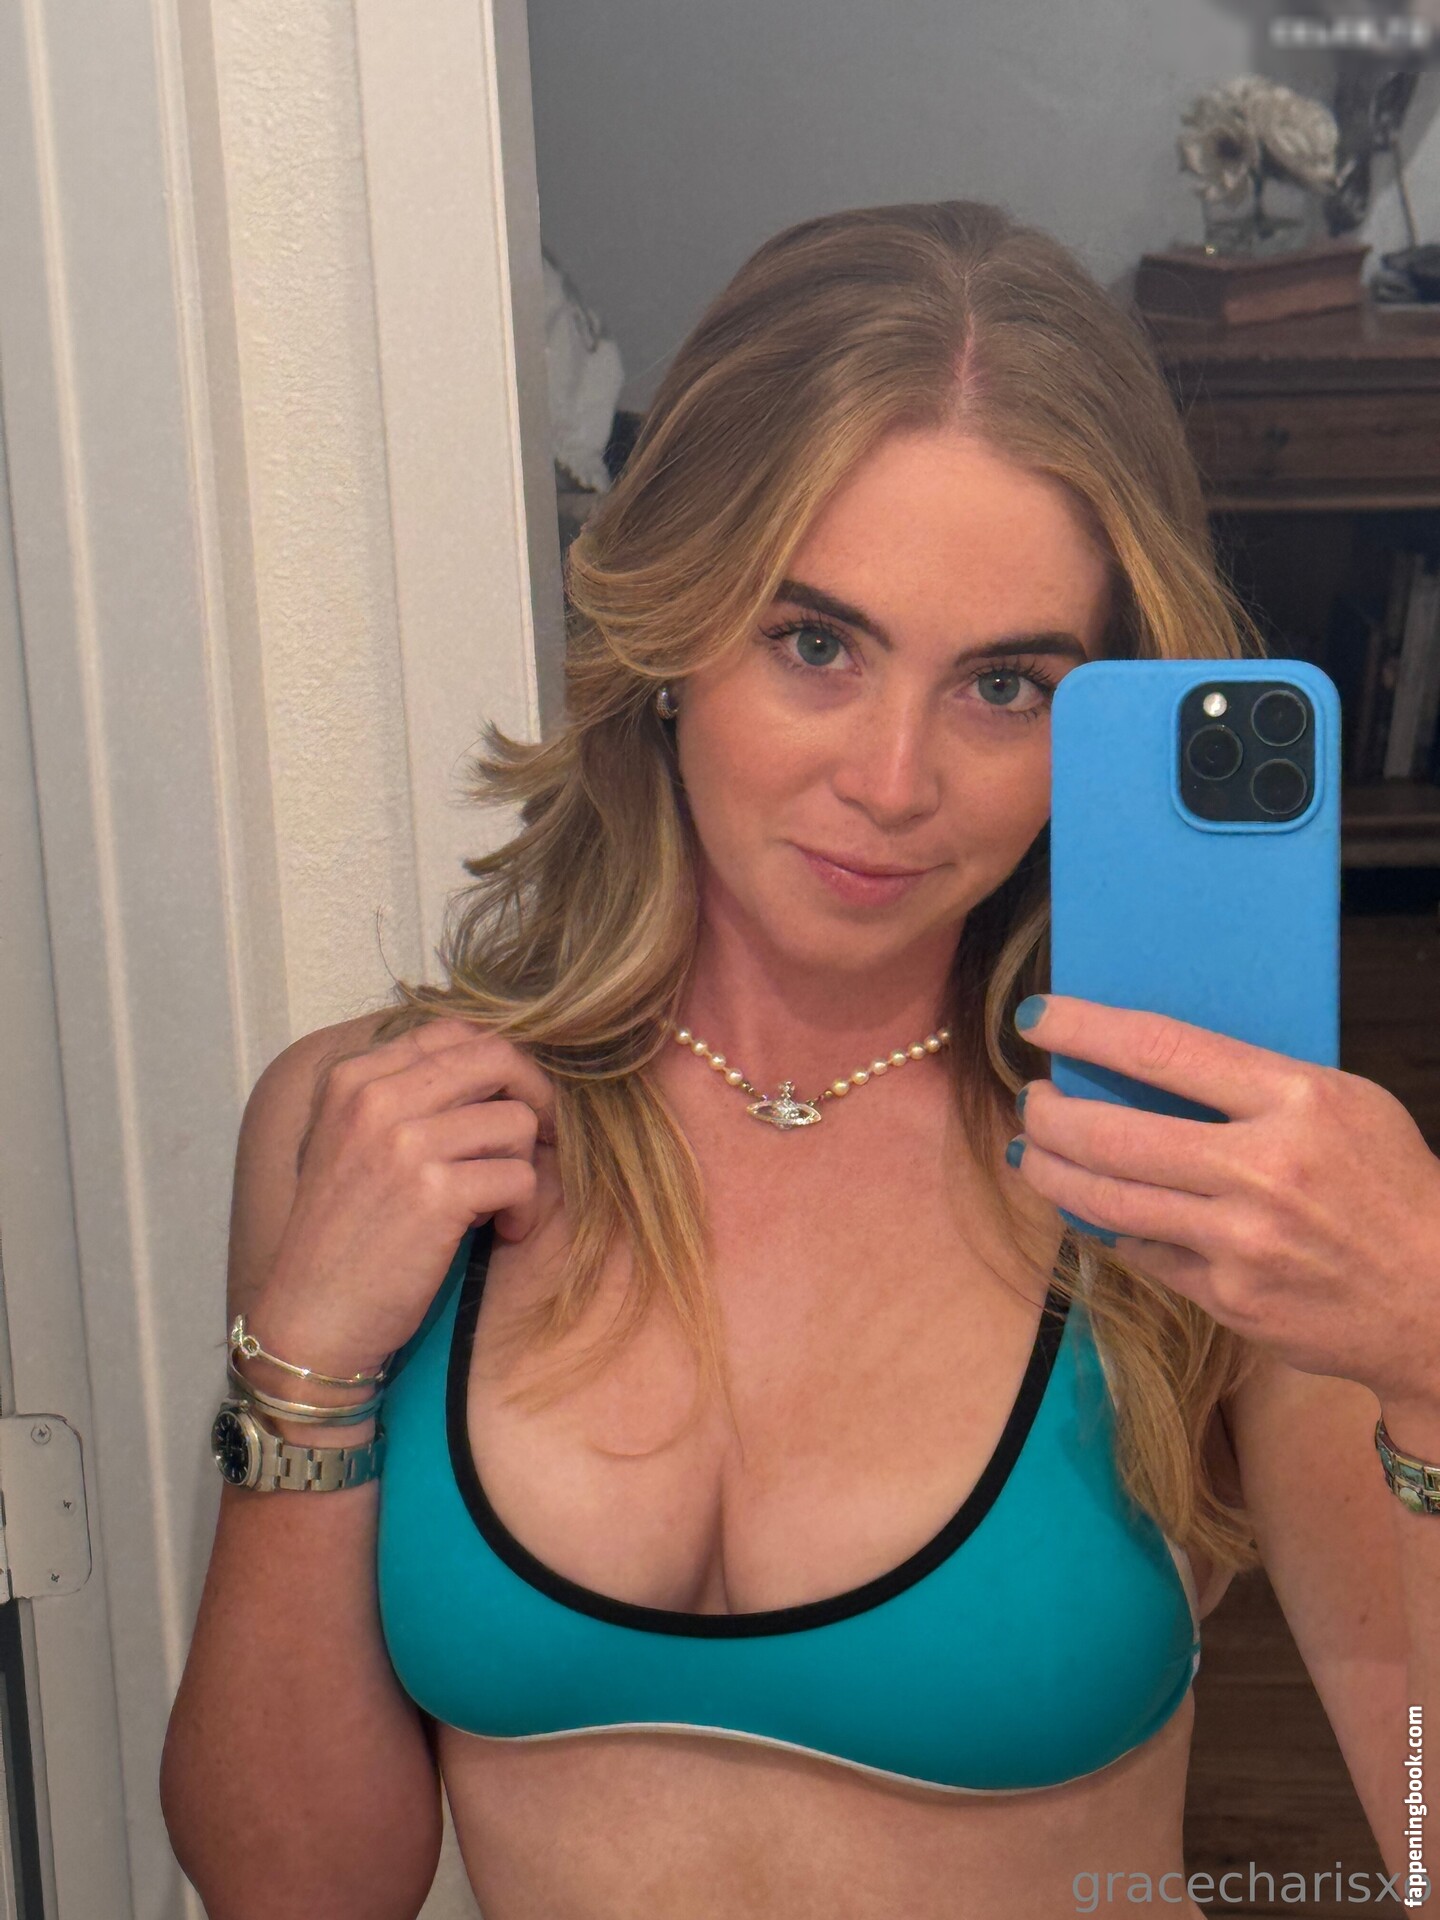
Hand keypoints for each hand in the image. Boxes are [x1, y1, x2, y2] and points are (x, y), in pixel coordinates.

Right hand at [257, 1016, 557, 1374]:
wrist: (312, 1316)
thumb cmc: (345, 1233)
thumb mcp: (354, 1142)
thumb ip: (409, 1096)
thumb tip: (500, 1069)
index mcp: (354, 1078)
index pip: (454, 1033)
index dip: (501, 1066)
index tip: (514, 1103)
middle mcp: (375, 1098)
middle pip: (497, 1059)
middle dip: (536, 1098)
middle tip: (539, 1142)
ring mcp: (404, 1143)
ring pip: (517, 1121)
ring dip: (523, 1167)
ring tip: (497, 1204)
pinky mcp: (435, 1194)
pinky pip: (520, 1177)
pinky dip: (524, 1208)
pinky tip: (501, 1230)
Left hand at [1007, 994, 1439, 1411]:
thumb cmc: (1389, 1186)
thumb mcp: (1343, 1104)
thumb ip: (1253, 1084)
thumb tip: (1146, 1063)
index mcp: (1297, 1100)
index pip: (1162, 1049)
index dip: (1086, 1030)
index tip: (1038, 1018)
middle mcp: (1263, 1169)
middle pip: (1113, 1133)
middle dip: (1051, 1113)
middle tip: (1031, 1099)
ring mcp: (1240, 1241)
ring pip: (1109, 1200)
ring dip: (1054, 1173)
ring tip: (1033, 1151)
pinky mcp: (1228, 1298)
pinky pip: (1141, 1252)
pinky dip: (1108, 1226)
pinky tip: (1090, 1207)